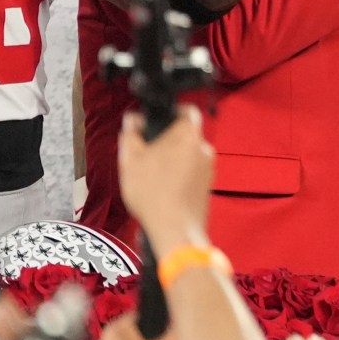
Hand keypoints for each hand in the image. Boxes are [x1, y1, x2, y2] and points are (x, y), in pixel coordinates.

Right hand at [118, 104, 213, 253]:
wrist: (174, 229)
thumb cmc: (153, 194)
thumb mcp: (129, 160)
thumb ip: (130, 133)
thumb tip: (133, 119)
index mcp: (188, 134)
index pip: (187, 110)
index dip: (172, 112)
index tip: (159, 120)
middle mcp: (204, 148)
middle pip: (185, 135)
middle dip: (167, 141)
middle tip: (147, 152)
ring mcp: (209, 168)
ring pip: (188, 155)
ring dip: (172, 160)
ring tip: (152, 176)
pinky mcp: (208, 185)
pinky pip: (191, 173)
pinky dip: (179, 176)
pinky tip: (162, 189)